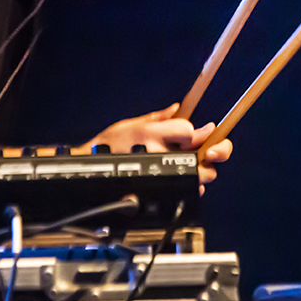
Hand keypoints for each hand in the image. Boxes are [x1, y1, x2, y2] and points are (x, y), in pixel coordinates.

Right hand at [84, 104, 231, 188]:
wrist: (90, 173)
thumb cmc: (107, 148)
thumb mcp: (131, 125)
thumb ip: (159, 118)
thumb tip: (176, 108)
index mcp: (151, 133)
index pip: (189, 130)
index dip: (197, 133)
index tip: (197, 136)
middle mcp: (157, 153)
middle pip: (202, 154)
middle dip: (210, 154)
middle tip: (208, 154)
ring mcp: (160, 174)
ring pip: (200, 176)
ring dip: (203, 173)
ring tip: (194, 170)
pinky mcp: (161, 191)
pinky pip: (188, 191)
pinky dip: (191, 188)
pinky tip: (184, 182)